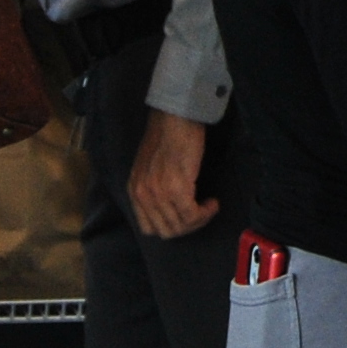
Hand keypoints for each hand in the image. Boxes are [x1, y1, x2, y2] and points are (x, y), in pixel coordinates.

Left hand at [128, 109, 216, 240]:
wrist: (175, 116)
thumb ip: (152, 187)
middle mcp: (142, 195)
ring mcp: (158, 193)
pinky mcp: (176, 188)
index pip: (148, 228)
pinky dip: (205, 213)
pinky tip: (212, 202)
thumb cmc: (166, 134)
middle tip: (201, 213)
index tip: (184, 217)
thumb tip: (168, 206)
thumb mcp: (149, 166)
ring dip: (199, 220)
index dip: (170, 226)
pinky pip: (192, 215)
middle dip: (187, 227)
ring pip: (181, 225)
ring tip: (208, 206)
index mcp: (134, 190)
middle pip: (166, 230)